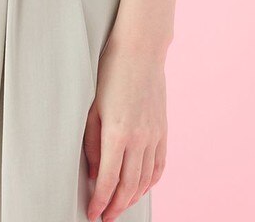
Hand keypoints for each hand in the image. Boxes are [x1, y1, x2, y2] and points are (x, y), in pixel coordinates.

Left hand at [83, 42, 167, 220]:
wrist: (140, 50)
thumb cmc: (110, 71)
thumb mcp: (92, 106)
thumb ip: (91, 142)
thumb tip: (93, 171)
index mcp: (116, 133)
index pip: (107, 180)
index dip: (99, 201)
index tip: (93, 214)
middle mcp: (138, 138)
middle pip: (128, 186)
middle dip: (115, 206)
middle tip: (105, 217)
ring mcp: (154, 135)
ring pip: (145, 180)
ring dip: (132, 198)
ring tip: (120, 206)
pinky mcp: (162, 130)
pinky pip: (159, 165)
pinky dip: (151, 182)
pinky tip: (142, 187)